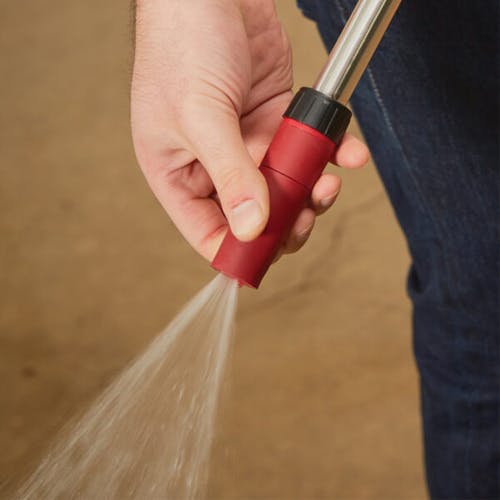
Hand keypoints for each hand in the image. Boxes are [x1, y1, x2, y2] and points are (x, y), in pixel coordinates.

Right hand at [131, 0, 368, 261]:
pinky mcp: (277, 121)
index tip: (269, 257)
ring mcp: (248, 144)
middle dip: (284, 223)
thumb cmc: (182, 44)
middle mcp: (213, 166)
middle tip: (307, 216)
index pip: (207, 232)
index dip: (238, 253)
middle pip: (253, 218)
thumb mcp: (200, 115)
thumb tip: (252, 229)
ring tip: (328, 182)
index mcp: (178, 174)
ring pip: (286, 188)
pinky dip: (332, 154)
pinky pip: (308, 150)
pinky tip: (349, 154)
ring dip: (313, 192)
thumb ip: (231, 175)